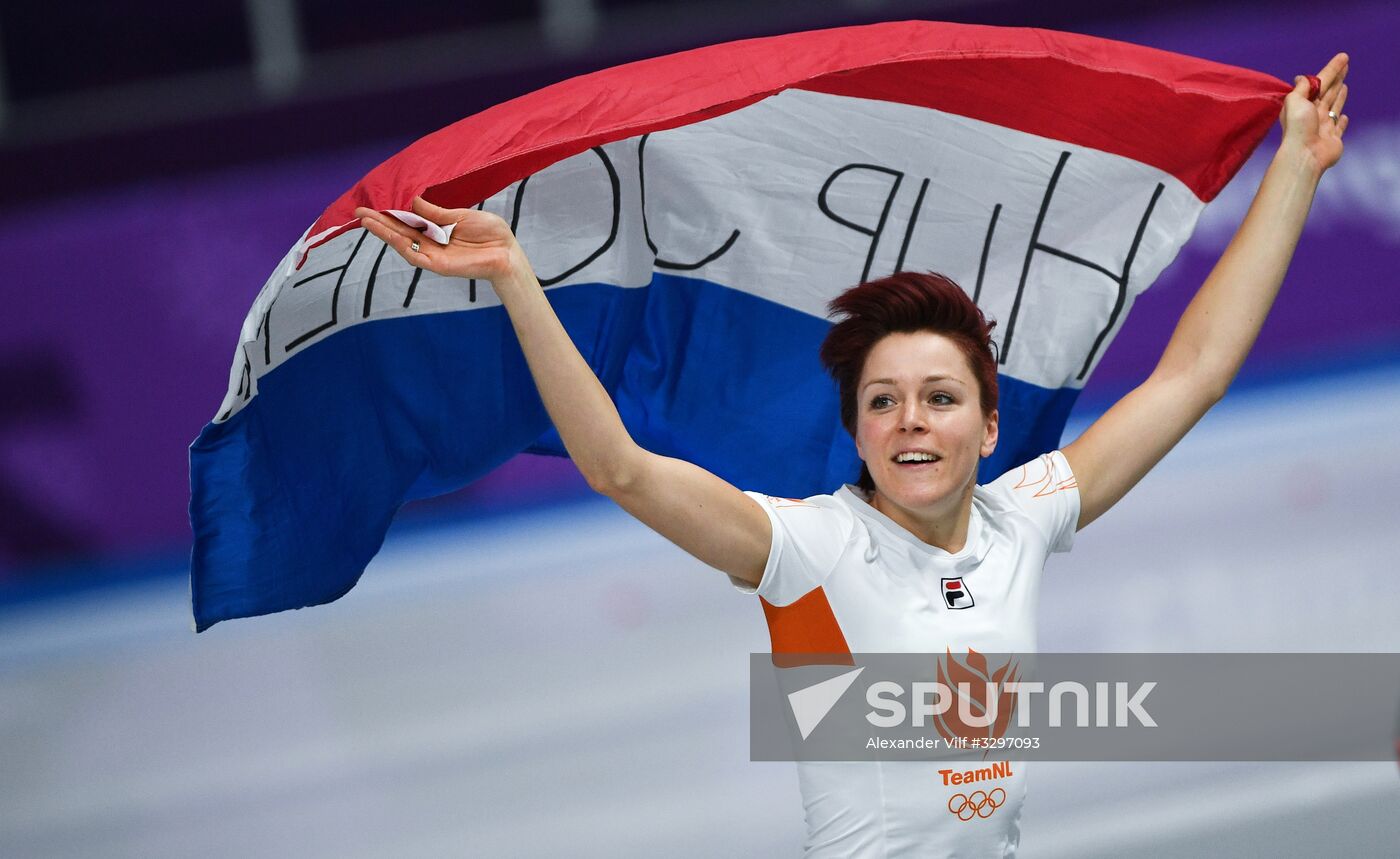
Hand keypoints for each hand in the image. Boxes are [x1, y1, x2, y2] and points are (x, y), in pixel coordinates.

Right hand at [355, 196, 524, 281]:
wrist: (508, 253)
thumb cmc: (490, 234)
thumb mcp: (461, 216)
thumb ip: (437, 212)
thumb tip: (414, 201)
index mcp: (437, 231)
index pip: (408, 222)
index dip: (390, 214)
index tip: (372, 205)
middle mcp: (432, 244)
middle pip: (400, 233)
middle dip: (379, 223)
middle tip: (358, 212)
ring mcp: (434, 256)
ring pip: (403, 244)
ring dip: (384, 233)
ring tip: (366, 220)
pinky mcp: (439, 266)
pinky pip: (416, 256)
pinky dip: (402, 245)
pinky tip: (389, 235)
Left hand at [1280, 52, 1348, 172]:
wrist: (1304, 155)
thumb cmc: (1298, 127)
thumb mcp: (1294, 101)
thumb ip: (1301, 89)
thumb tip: (1301, 78)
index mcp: (1304, 104)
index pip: (1321, 82)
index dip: (1332, 69)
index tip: (1343, 57)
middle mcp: (1314, 114)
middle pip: (1328, 91)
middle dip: (1337, 78)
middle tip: (1346, 65)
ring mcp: (1324, 126)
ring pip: (1334, 106)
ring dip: (1339, 95)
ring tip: (1344, 85)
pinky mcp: (1333, 138)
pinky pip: (1338, 127)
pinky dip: (1341, 121)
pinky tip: (1343, 116)